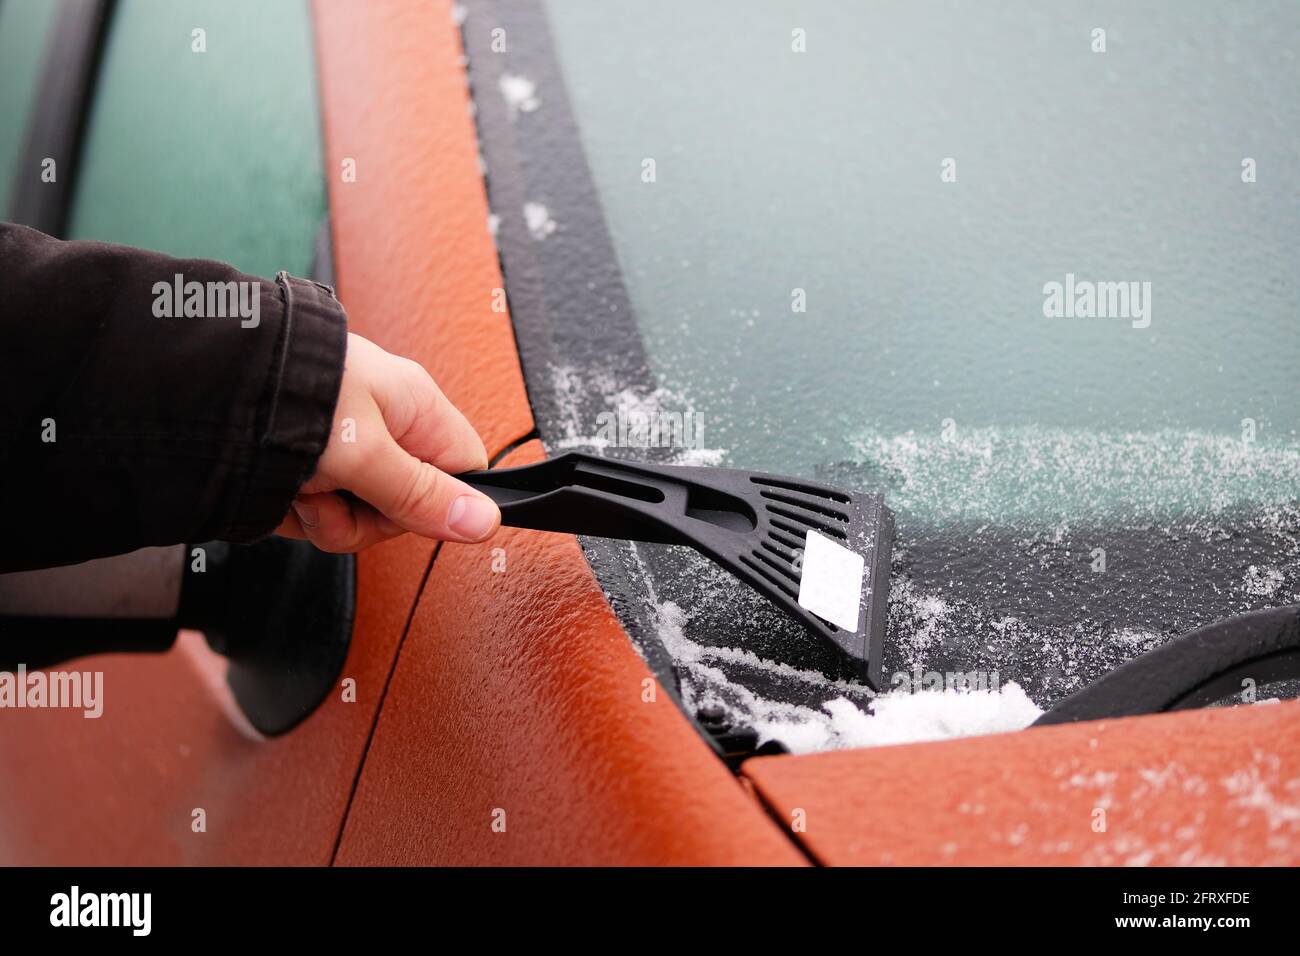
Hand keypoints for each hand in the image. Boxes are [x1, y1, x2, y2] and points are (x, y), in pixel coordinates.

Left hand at [275, 332, 500, 550]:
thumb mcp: (366, 456)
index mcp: (415, 407)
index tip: (408, 509)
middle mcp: (385, 426)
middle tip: (340, 498)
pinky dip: (299, 515)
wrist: (200, 391)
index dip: (443, 501)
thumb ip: (423, 496)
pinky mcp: (307, 468)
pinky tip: (282, 494)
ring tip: (302, 490)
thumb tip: (483, 521)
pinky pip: (322, 514)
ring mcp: (345, 448)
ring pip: (362, 517)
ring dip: (328, 519)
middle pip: (409, 505)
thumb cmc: (287, 397)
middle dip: (370, 518)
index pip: (464, 469)